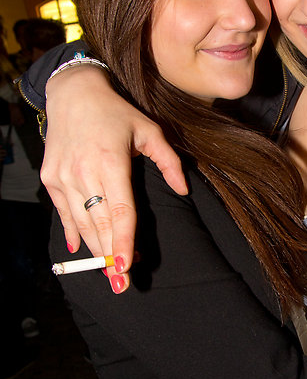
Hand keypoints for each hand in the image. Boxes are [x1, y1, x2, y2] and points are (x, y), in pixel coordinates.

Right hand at [41, 65, 186, 290]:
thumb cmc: (117, 113)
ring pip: (80, 223)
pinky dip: (73, 233)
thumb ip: (168, 161)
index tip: (127, 266)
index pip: (119, 211)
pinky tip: (84, 251)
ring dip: (95, 250)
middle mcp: (84, 171)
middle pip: (99, 224)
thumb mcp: (149, 130)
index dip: (124, 241)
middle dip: (111, 256)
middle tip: (122, 284)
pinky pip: (63, 213)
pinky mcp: (51, 178)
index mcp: (111, 161)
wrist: (73, 94)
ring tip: (109, 272)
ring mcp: (63, 176)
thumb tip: (183, 190)